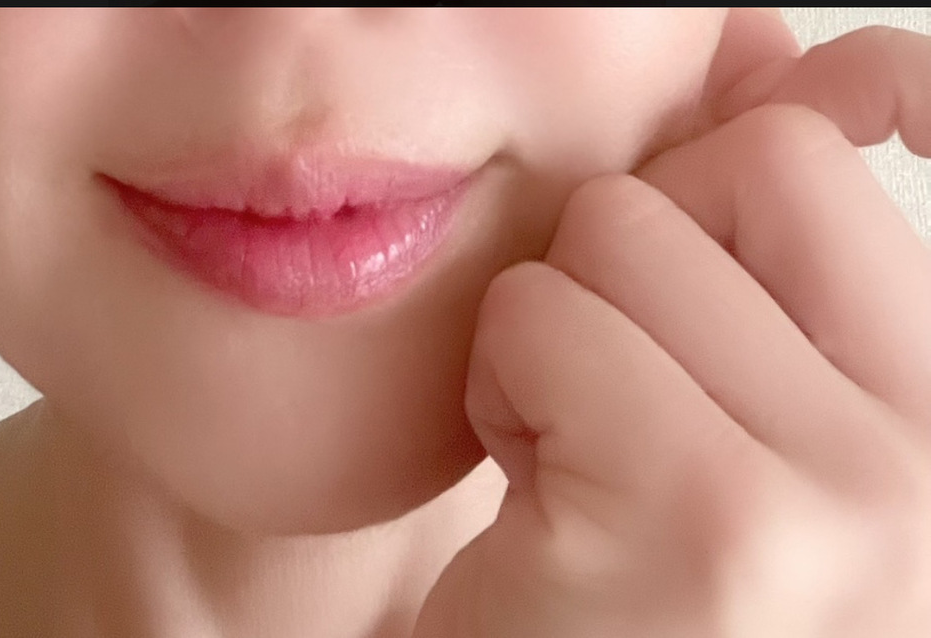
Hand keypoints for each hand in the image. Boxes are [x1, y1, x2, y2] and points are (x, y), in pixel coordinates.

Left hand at [414, 32, 930, 637]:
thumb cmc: (640, 586)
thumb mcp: (749, 421)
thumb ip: (783, 265)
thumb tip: (814, 53)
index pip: (840, 160)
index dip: (738, 175)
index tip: (688, 237)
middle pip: (751, 162)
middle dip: (638, 255)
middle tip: (614, 388)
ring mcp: (836, 500)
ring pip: (620, 229)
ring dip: (558, 336)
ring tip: (578, 459)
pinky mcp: (694, 526)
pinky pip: (540, 321)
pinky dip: (503, 395)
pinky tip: (538, 507)